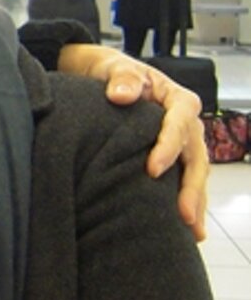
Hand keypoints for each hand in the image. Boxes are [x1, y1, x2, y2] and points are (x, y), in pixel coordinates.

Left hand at [56, 44, 207, 237]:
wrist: (104, 76)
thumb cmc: (112, 71)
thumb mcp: (115, 67)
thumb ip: (122, 78)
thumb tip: (122, 94)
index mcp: (178, 99)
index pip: (179, 124)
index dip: (169, 147)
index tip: (152, 169)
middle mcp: (187, 123)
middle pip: (195, 156)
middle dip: (191, 187)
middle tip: (183, 215)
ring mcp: (182, 142)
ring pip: (194, 173)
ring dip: (195, 202)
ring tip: (192, 232)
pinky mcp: (172, 157)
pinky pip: (183, 180)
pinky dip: (184, 201)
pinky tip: (184, 228)